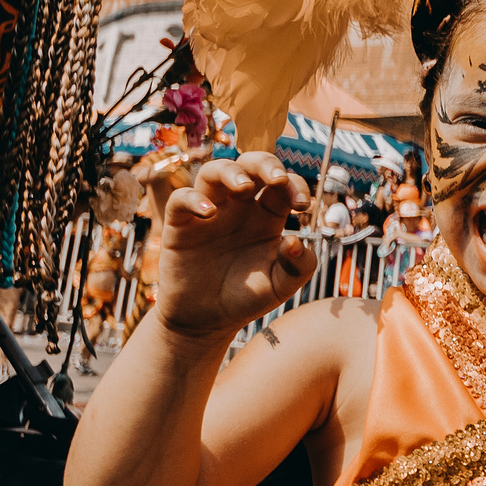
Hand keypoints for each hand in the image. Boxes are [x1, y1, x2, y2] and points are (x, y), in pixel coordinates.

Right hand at [154, 152, 312, 345]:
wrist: (207, 322)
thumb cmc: (246, 297)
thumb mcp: (281, 286)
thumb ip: (299, 266)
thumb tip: (296, 241)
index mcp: (267, 215)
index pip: (283, 185)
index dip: (295, 186)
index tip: (304, 205)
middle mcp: (239, 207)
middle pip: (250, 165)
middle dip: (265, 163)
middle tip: (277, 179)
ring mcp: (209, 212)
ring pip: (214, 171)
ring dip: (230, 171)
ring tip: (244, 187)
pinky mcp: (181, 225)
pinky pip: (181, 199)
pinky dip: (193, 199)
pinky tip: (209, 213)